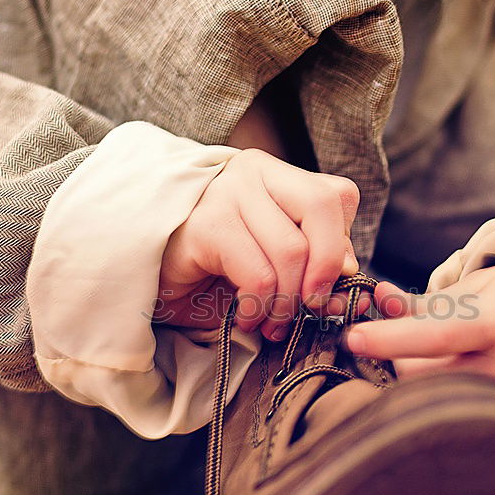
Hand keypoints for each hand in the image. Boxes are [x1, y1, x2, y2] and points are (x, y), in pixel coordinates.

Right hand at [158, 148, 359, 338]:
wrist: (143, 270)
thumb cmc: (213, 267)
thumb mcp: (272, 259)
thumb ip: (313, 260)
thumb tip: (352, 272)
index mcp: (278, 175)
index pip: (337, 195)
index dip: (342, 245)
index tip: (326, 284)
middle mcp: (254, 172)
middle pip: (322, 208)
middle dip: (326, 270)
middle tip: (310, 308)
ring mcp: (227, 193)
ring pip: (292, 250)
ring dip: (288, 301)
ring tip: (272, 322)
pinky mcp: (206, 225)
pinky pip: (258, 274)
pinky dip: (261, 306)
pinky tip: (247, 316)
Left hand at [345, 261, 494, 420]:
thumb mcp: (473, 288)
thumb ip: (421, 303)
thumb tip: (376, 301)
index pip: (438, 334)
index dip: (391, 339)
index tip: (354, 338)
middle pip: (424, 378)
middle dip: (401, 362)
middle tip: (408, 348)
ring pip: (435, 406)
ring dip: (420, 388)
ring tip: (441, 366)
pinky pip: (461, 427)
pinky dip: (444, 410)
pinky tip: (454, 391)